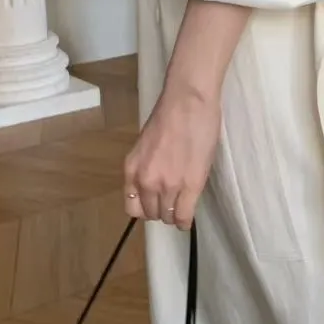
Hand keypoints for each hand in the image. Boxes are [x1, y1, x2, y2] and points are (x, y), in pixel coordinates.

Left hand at [123, 86, 220, 228]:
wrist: (188, 102)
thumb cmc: (169, 115)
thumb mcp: (145, 146)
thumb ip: (146, 166)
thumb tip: (155, 182)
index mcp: (132, 169)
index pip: (132, 206)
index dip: (145, 208)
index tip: (154, 204)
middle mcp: (145, 181)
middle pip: (151, 213)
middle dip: (161, 211)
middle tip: (172, 203)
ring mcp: (168, 185)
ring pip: (167, 216)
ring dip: (174, 214)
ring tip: (182, 208)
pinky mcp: (190, 186)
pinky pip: (183, 216)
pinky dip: (185, 221)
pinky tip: (187, 218)